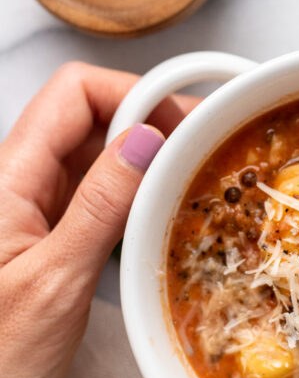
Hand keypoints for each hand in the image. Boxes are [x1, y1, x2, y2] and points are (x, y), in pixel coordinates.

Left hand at [0, 62, 188, 377]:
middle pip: (89, 115)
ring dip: (144, 160)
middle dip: (149, 122)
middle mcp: (16, 185)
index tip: (184, 121)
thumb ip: (99, 206)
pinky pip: (96, 196)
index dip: (133, 93)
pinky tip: (160, 216)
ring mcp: (32, 212)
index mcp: (6, 180)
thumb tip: (146, 140)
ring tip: (191, 180)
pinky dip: (133, 196)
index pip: (74, 93)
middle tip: (201, 150)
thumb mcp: (53, 284)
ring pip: (96, 155)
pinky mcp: (47, 240)